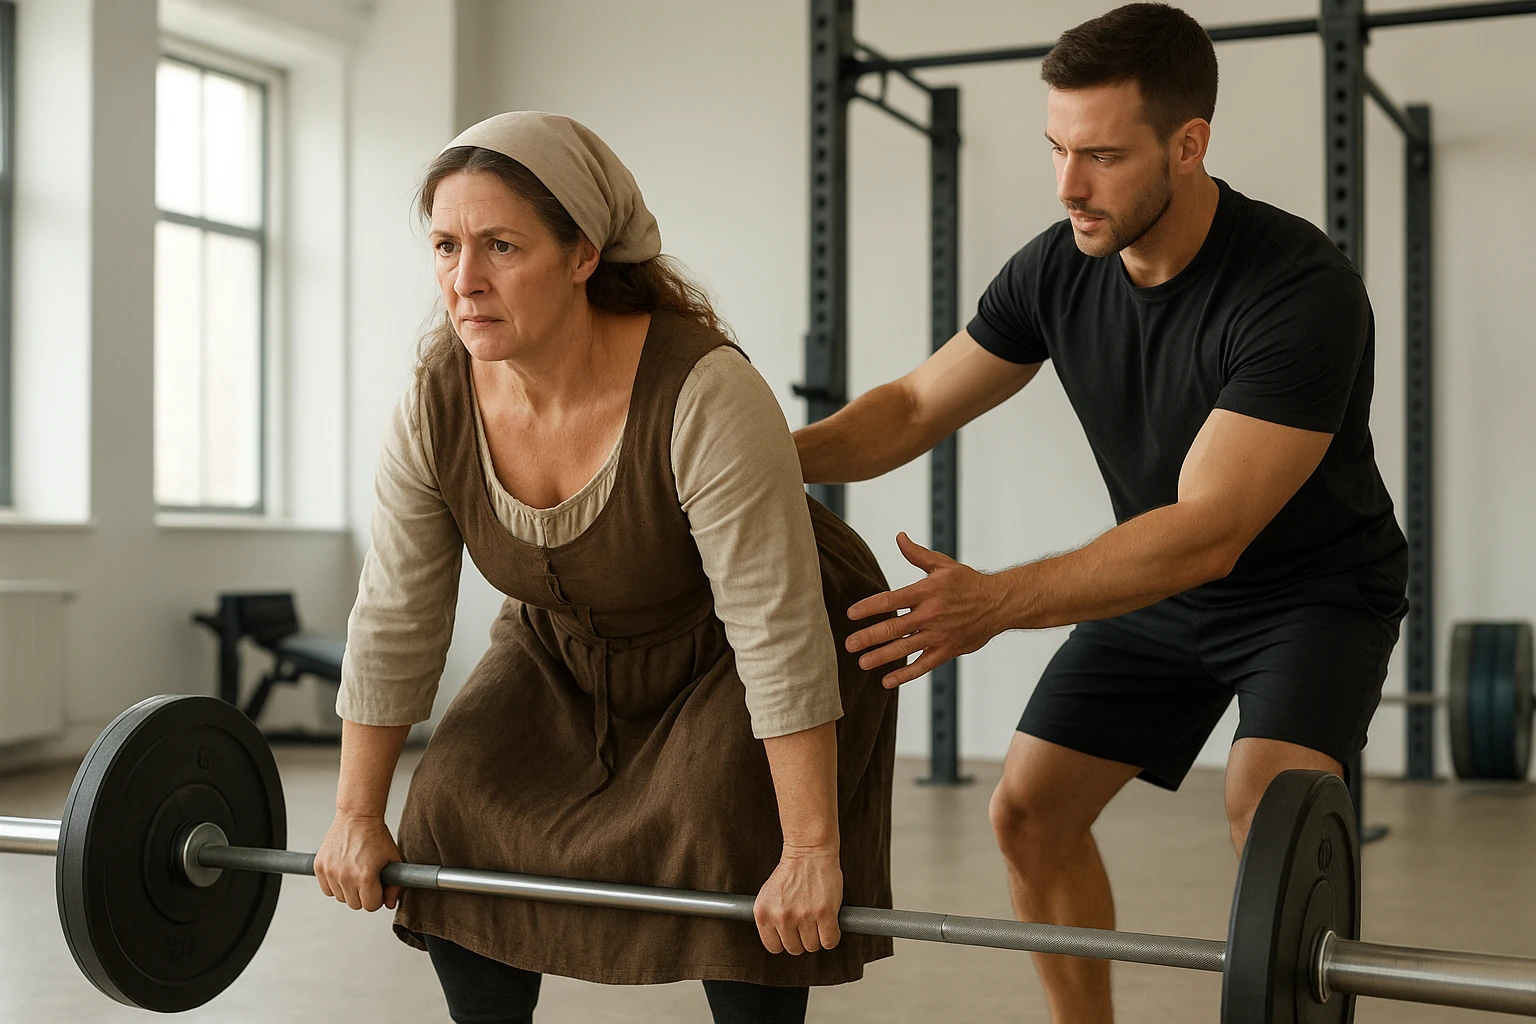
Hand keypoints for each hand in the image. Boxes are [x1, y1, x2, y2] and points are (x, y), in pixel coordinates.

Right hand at [314, 812, 403, 911]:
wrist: (357, 816)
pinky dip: (335, 885)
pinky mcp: (320, 867)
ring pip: (340, 897)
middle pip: (355, 904)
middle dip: (364, 895)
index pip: (371, 906)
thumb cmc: (375, 835)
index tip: (378, 888)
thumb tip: (390, 904)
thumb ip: (395, 885)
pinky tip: (344, 872)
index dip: (377, 898)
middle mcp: (346, 877)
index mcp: (365, 877)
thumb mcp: (393, 859)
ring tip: (356, 872)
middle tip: (368, 879)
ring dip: (349, 890)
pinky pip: (327, 889)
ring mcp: (331, 872)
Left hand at [752, 845, 842, 954]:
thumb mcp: (769, 896)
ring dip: (817, 937)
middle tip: (806, 924)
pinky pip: (830, 941)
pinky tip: (829, 924)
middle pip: (795, 948)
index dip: (785, 941)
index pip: (774, 947)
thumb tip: (777, 939)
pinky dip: (831, 936)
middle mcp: (782, 917)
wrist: (808, 851)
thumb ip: (771, 918)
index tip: (791, 934)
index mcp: (764, 914)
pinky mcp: (825, 913)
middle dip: (802, 939)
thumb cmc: (791, 871)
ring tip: (817, 921)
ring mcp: (803, 916)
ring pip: (813, 946)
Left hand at [846, 532, 1004, 686]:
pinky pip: (923, 665)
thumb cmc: (968, 583)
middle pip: (894, 628)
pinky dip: (905, 674)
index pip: (891, 600)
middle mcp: (931, 614)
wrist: (999, 603)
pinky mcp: (947, 650)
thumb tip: (900, 537)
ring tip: (862, 662)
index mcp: (926, 592)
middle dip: (869, 637)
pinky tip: (887, 681)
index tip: (851, 614)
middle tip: (849, 644)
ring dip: (882, 657)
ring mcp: (939, 634)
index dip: (869, 607)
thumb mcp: (943, 564)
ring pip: (905, 649)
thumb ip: (917, 554)